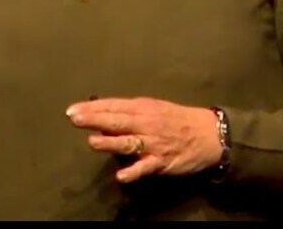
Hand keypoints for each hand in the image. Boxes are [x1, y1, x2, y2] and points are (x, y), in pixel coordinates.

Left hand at [66, 97, 220, 183]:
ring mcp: (154, 143)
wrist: (210, 133)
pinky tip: (121, 176)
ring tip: (93, 142)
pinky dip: (134, 171)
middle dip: (96, 119)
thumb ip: (130, 113)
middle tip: (75, 118)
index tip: (73, 109)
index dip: (94, 107)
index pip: (115, 106)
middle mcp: (147, 123)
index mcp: (144, 108)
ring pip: (130, 142)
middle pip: (119, 121)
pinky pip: (146, 167)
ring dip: (111, 142)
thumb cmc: (177, 119)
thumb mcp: (155, 108)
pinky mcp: (162, 162)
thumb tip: (101, 118)